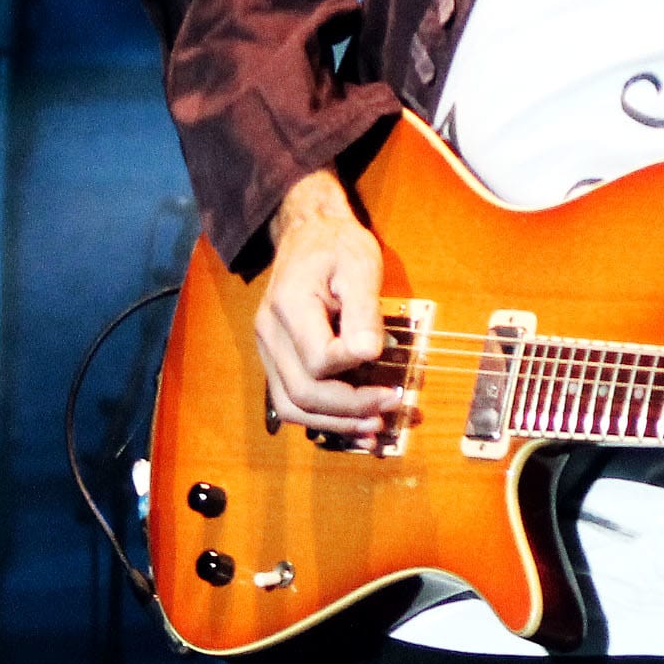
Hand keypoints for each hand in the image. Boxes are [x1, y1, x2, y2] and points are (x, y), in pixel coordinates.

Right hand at [254, 168, 397, 434]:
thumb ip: (364, 310)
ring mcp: (269, 350)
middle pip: (302, 392)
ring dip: (336, 423)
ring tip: (376, 427)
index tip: (388, 363)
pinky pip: (292, 400)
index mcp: (289, 307)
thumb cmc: (338, 247)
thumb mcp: (360, 266)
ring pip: (292, 406)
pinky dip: (324, 419)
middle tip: (393, 404)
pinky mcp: (278, 360)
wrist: (309, 235)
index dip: (355, 367)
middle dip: (351, 408)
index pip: (318, 358)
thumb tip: (369, 353)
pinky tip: (355, 425)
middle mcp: (270, 335)